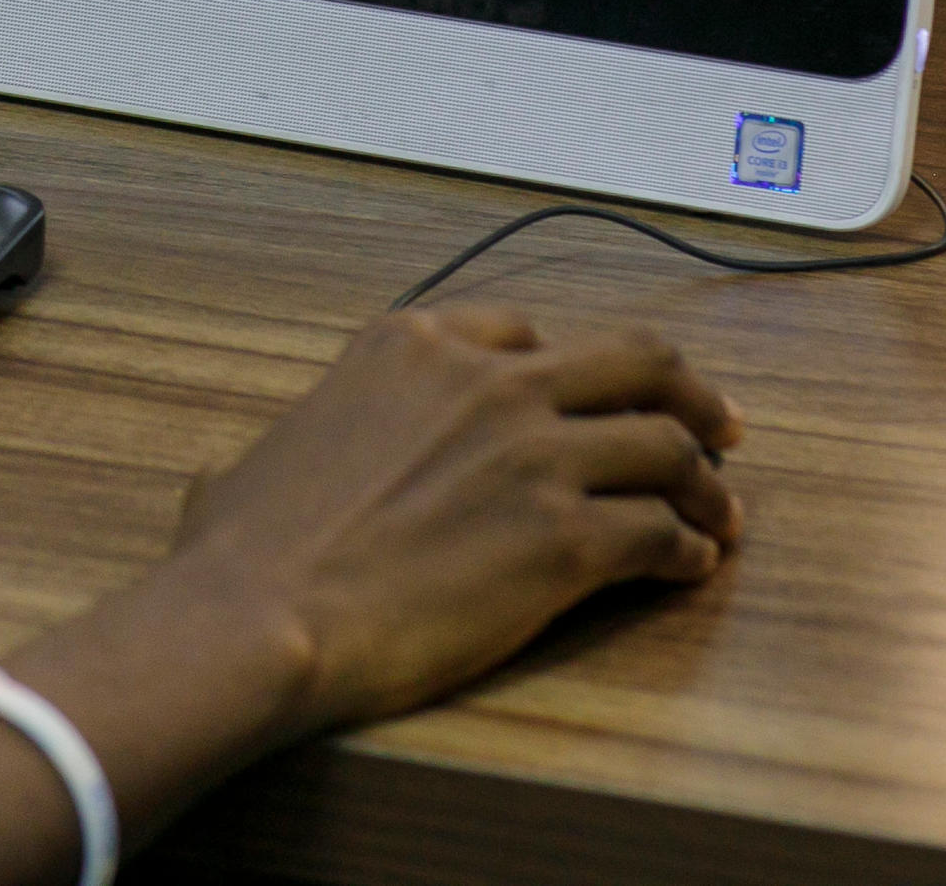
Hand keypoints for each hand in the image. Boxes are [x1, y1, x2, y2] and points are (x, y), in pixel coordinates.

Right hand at [156, 307, 744, 743]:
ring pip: (667, 446)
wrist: (264, 615)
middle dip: (688, 391)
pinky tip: (692, 567)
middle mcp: (487, 383)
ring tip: (720, 512)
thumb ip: (277, 455)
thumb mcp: (252, 459)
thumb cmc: (243, 553)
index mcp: (411, 346)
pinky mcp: (566, 541)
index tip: (593, 395)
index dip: (572, 365)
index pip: (525, 331)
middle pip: (634, 359)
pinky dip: (689, 549)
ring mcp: (534, 457)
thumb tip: (225, 487)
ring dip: (706, 481)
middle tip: (719, 425)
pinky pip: (662, 533)